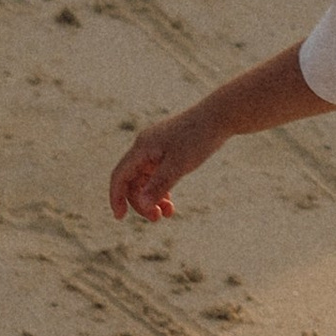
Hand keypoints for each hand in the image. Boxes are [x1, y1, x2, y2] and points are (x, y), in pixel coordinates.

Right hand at [108, 102, 221, 223]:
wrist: (219, 117)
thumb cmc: (199, 138)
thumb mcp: (179, 165)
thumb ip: (159, 184)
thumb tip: (142, 204)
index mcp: (142, 147)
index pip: (119, 176)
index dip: (116, 197)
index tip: (120, 218)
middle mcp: (145, 147)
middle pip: (132, 181)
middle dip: (141, 202)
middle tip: (157, 218)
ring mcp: (156, 149)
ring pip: (145, 180)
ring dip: (152, 198)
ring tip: (167, 214)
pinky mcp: (167, 151)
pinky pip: (156, 175)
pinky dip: (161, 190)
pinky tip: (171, 203)